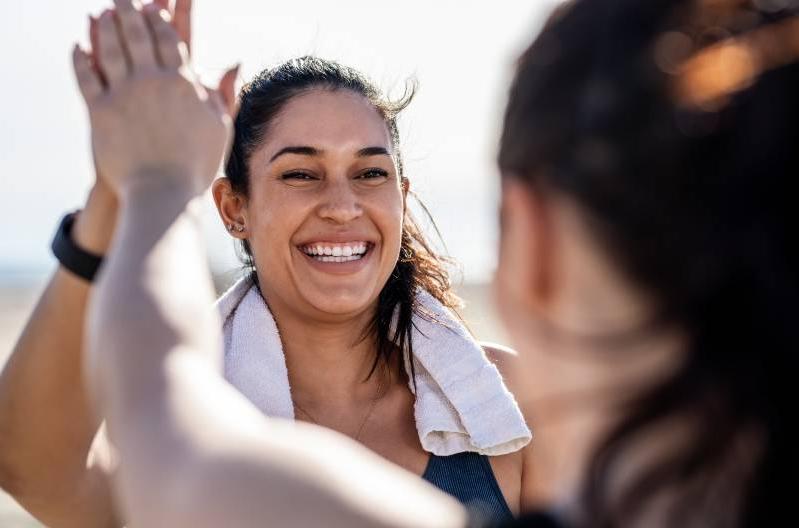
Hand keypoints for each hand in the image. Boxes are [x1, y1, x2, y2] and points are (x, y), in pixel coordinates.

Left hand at [73, 0, 237, 197]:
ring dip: (105, 26)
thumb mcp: (220, 127)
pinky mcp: (100, 110)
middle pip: (138, 34)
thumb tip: (234, 63)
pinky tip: (79, 46)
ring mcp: (124, 94)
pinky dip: (82, 58)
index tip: (155, 5)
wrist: (163, 192)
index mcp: (183, 83)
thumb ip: (224, 93)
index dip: (161, 17)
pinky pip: (87, 75)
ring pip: (111, 48)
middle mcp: (152, 81)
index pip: (170, 38)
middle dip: (129, 10)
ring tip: (102, 12)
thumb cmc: (196, 164)